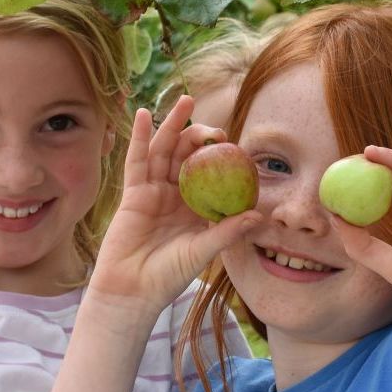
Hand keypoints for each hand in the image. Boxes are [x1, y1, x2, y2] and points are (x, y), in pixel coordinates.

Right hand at [87, 96, 260, 310]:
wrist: (132, 291)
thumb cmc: (168, 276)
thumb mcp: (203, 251)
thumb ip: (227, 232)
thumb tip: (259, 216)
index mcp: (197, 207)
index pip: (212, 174)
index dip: (222, 157)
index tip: (236, 144)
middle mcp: (176, 195)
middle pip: (188, 156)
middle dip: (199, 135)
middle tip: (215, 126)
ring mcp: (154, 191)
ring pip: (164, 151)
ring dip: (173, 125)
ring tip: (185, 101)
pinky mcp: (133, 192)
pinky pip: (137, 160)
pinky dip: (141, 137)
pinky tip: (146, 114)